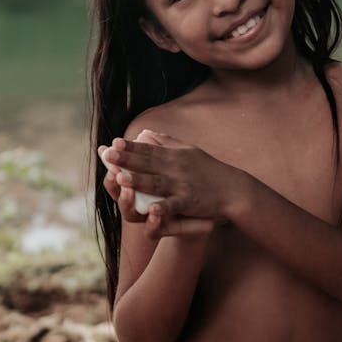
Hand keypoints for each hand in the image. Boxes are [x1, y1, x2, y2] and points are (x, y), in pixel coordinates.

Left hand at [101, 130, 238, 224]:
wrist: (233, 189)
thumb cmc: (209, 170)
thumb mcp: (189, 150)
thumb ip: (166, 142)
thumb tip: (146, 132)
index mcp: (174, 156)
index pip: (148, 150)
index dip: (130, 147)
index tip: (113, 142)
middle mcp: (176, 168)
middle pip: (148, 163)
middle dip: (127, 159)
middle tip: (108, 154)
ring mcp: (182, 185)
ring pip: (156, 183)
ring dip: (138, 180)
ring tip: (120, 177)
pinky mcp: (190, 201)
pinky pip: (174, 205)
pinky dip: (163, 207)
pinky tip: (150, 209)